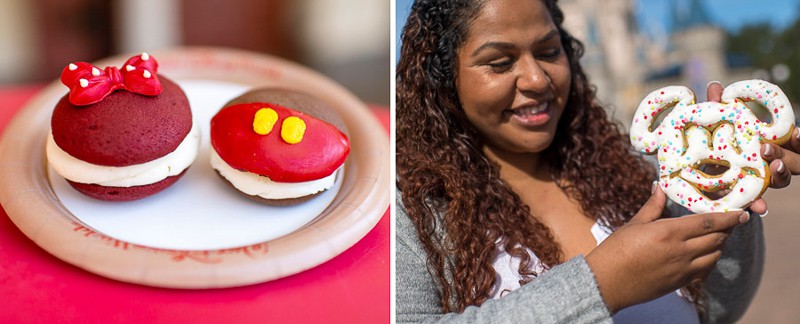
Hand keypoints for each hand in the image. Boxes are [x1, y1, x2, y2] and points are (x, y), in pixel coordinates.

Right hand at [585, 183, 747, 312]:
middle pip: (717, 238)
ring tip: (717, 235)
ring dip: (720, 244)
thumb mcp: (634, 224)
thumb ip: (652, 206)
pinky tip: (705, 254)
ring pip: (715, 255)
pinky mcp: (680, 283)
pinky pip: (705, 270)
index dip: (729, 217)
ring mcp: (682, 269)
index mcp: (669, 232)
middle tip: (731, 221)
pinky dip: (711, 260)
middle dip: (728, 229)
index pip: (709, 222)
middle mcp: (680, 251)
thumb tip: (660, 186)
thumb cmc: (615, 251)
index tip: (742, 213)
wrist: (607, 283)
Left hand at [707, 81, 799, 213]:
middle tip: (768, 149)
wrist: (699, 172)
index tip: (797, 133)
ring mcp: (763, 179)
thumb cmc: (716, 140)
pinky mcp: (748, 195)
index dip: (799, 140)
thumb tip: (715, 85)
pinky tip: (760, 208)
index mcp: (772, 142)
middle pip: (792, 161)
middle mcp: (773, 161)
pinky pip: (758, 201)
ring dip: (779, 175)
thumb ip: (719, 107)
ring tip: (772, 168)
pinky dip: (759, 204)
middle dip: (784, 154)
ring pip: (781, 180)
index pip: (793, 141)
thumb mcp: (717, 124)